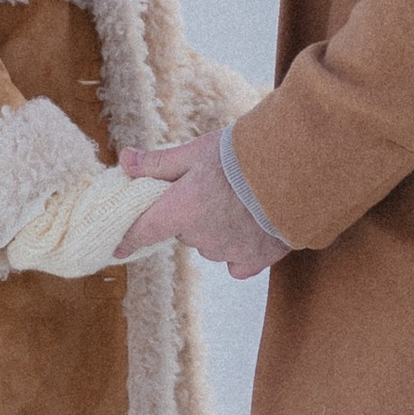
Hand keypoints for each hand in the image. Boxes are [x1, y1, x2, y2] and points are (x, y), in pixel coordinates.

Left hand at [116, 129, 287, 279]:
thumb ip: (159, 162)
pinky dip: (241, 249)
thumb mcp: (196, 151)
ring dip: (218, 228)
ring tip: (242, 201)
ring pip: (212, 244)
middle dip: (192, 214)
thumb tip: (124, 161)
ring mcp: (229, 252)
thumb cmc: (243, 155)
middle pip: (185, 231)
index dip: (127, 239)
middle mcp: (200, 238)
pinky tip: (255, 227)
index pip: (142, 231)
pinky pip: (237, 263)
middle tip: (214, 188)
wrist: (296, 169)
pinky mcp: (256, 260)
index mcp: (180, 211)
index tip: (117, 248)